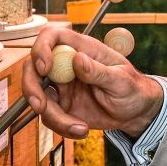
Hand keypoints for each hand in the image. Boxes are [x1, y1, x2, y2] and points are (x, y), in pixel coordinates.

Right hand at [23, 26, 163, 139]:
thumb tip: (78, 59)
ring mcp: (61, 86)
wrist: (135, 113)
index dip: (42, 48)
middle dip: (31, 86)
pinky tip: (81, 129)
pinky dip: (62, 126)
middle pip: (34, 66)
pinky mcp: (61, 105)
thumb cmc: (132, 89)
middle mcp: (66, 65)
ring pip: (38, 96)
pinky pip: (49, 116)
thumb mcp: (122, 81)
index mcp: (83, 49)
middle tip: (40, 106)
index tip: (44, 67)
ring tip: (79, 127)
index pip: (52, 36)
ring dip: (53, 116)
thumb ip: (99, 71)